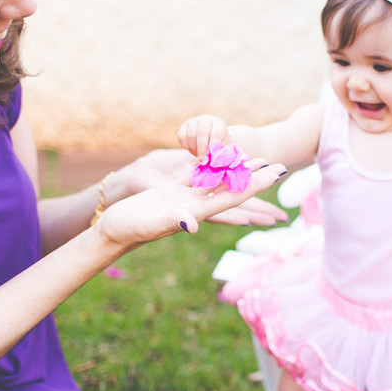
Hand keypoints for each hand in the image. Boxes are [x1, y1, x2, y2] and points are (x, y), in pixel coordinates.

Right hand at [121, 149, 286, 225]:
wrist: (111, 232)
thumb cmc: (127, 229)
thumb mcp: (149, 224)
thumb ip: (171, 223)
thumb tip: (191, 225)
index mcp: (196, 212)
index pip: (233, 196)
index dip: (256, 184)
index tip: (276, 173)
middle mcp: (196, 206)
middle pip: (232, 189)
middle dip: (256, 178)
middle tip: (280, 165)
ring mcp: (185, 199)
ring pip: (218, 182)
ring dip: (238, 171)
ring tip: (258, 159)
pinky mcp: (173, 193)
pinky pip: (198, 177)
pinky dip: (212, 167)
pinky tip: (223, 158)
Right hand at [177, 114, 229, 159]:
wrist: (209, 136)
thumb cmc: (217, 144)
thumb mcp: (221, 147)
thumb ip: (218, 152)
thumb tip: (212, 160)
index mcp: (218, 124)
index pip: (216, 133)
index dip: (213, 145)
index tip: (211, 156)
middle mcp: (205, 120)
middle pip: (202, 132)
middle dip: (201, 148)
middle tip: (201, 159)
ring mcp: (193, 122)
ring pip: (191, 135)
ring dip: (193, 148)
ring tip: (198, 155)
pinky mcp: (184, 127)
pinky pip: (182, 138)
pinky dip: (186, 147)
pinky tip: (193, 150)